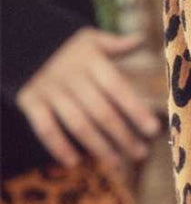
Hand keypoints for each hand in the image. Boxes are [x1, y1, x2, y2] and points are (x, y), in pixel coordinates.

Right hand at [15, 27, 161, 168]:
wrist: (23, 42)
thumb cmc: (69, 48)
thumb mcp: (91, 39)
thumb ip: (117, 45)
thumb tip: (140, 39)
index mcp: (91, 62)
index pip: (118, 89)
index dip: (136, 111)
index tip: (154, 130)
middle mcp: (71, 77)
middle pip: (101, 112)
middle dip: (123, 136)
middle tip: (141, 153)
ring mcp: (49, 90)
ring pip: (78, 124)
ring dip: (99, 147)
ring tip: (117, 163)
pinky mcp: (30, 101)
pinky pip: (45, 127)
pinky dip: (58, 146)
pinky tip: (75, 163)